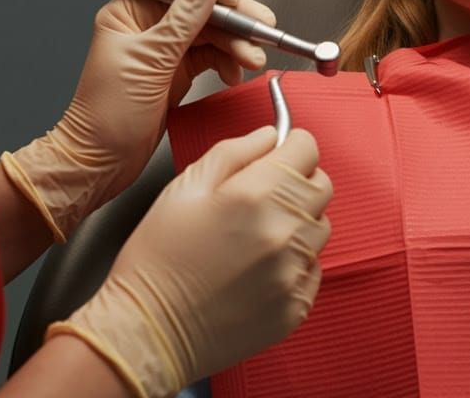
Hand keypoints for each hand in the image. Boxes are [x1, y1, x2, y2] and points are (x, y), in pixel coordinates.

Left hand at [2, 0, 276, 239]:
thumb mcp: (147, 62)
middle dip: (232, 15)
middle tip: (261, 25)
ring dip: (236, 43)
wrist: (100, 161)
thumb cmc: (105, 116)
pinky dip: (228, 62)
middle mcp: (147, 26)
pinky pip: (212, 56)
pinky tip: (236, 73)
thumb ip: (181, 23)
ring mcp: (164, 50)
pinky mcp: (178, 73)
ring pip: (210, 31)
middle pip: (199, 4)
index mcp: (128, 12)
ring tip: (252, 58)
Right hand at [49, 127, 332, 397]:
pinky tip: (257, 268)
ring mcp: (294, 273)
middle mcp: (284, 232)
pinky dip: (294, 262)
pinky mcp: (296, 306)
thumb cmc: (157, 260)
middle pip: (321, 186)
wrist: (148, 332)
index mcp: (256, 195)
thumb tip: (269, 136)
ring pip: (320, 228)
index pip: (307, 148)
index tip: (278, 153)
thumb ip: (234, 152)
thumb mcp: (184, 188)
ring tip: (254, 236)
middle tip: (262, 195)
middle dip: (297, 181)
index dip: (290, 146)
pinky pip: (313, 269)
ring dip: (297, 223)